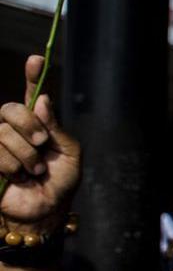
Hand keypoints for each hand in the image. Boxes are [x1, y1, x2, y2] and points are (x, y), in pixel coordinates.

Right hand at [0, 56, 80, 231]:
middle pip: (9, 108)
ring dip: (25, 155)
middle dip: (28, 126)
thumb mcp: (68, 155)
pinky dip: (12, 167)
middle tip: (42, 144)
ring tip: (34, 172)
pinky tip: (18, 178)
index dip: (32, 75)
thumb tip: (41, 99)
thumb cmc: (60, 184)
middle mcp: (13, 130)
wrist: (45, 212)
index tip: (37, 59)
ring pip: (2, 133)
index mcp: (37, 124)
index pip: (31, 94)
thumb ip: (55, 128)